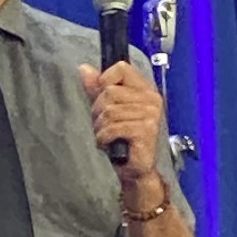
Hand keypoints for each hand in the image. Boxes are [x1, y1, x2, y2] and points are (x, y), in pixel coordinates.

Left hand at [84, 57, 166, 179]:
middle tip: (103, 125)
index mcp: (145, 89)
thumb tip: (84, 68)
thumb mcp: (106, 108)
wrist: (134, 168)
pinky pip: (113, 127)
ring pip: (109, 111)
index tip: (103, 97)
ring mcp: (151, 115)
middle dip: (98, 111)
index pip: (122, 68)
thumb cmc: (122, 138)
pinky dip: (104, 138)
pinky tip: (109, 143)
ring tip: (107, 135)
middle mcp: (151, 99)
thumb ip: (96, 88)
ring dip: (101, 127)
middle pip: (110, 91)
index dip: (105, 81)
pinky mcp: (146, 131)